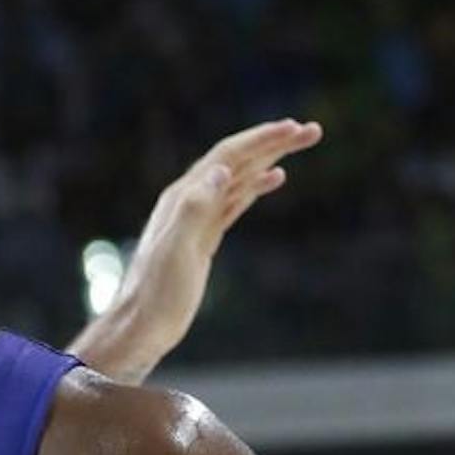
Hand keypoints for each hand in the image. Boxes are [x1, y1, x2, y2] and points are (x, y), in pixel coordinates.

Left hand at [91, 119, 322, 379]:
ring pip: (238, 177)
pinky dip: (257, 184)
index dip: (261, 140)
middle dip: (273, 142)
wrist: (141, 327)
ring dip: (270, 158)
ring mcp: (196, 218)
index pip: (227, 156)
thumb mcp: (176, 251)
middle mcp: (188, 200)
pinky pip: (234, 201)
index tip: (295, 127)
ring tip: (301, 143)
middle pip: (236, 160)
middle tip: (312, 131)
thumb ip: (194, 209)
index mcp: (183, 197)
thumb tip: (220, 170)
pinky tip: (276, 177)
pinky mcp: (203, 237)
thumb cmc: (156, 294)